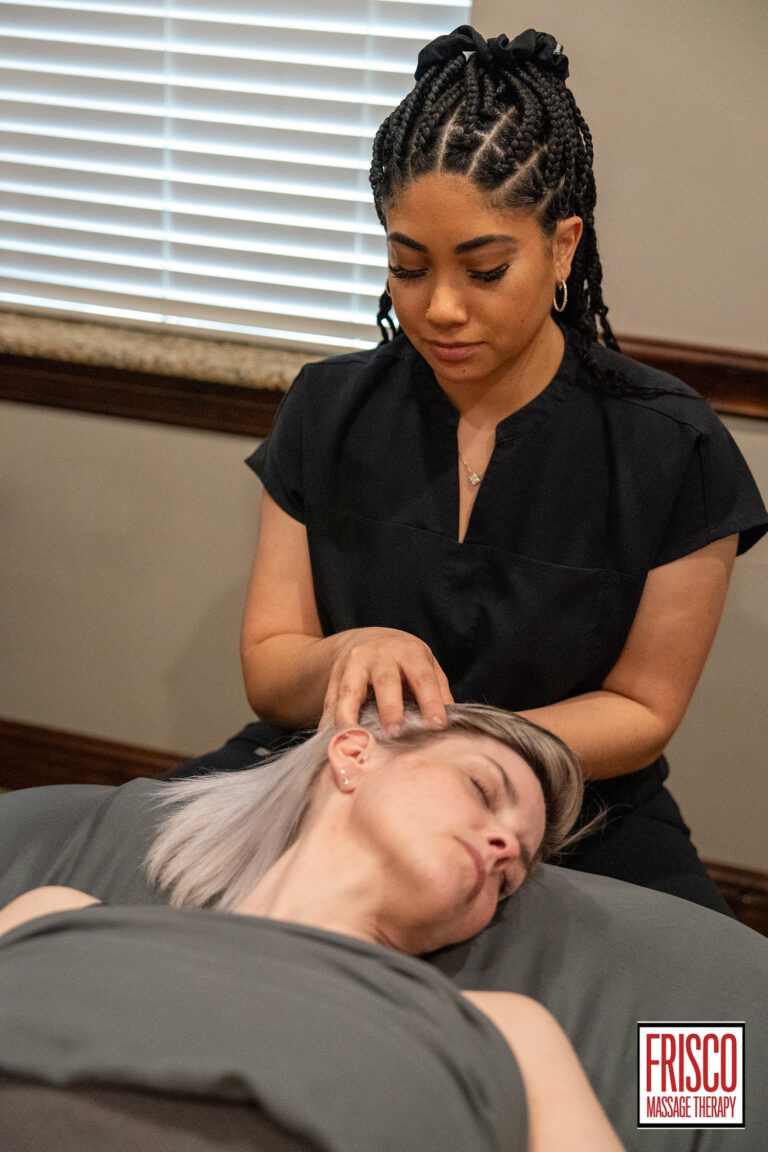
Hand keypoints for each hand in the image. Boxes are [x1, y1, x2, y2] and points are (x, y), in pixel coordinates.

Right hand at [320, 628, 453, 733]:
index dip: (430, 700)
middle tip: (395, 733)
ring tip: (355, 739)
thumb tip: (453, 721)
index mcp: (408, 652)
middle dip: (390, 707)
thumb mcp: (424, 664)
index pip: (422, 677)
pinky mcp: (333, 678)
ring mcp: (352, 665)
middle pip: (385, 680)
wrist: (362, 639)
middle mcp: (378, 655)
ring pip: (349, 690)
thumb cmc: (402, 660)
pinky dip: (329, 721)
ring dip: (350, 715)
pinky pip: (329, 701)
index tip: (436, 725)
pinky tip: (331, 740)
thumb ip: (438, 690)